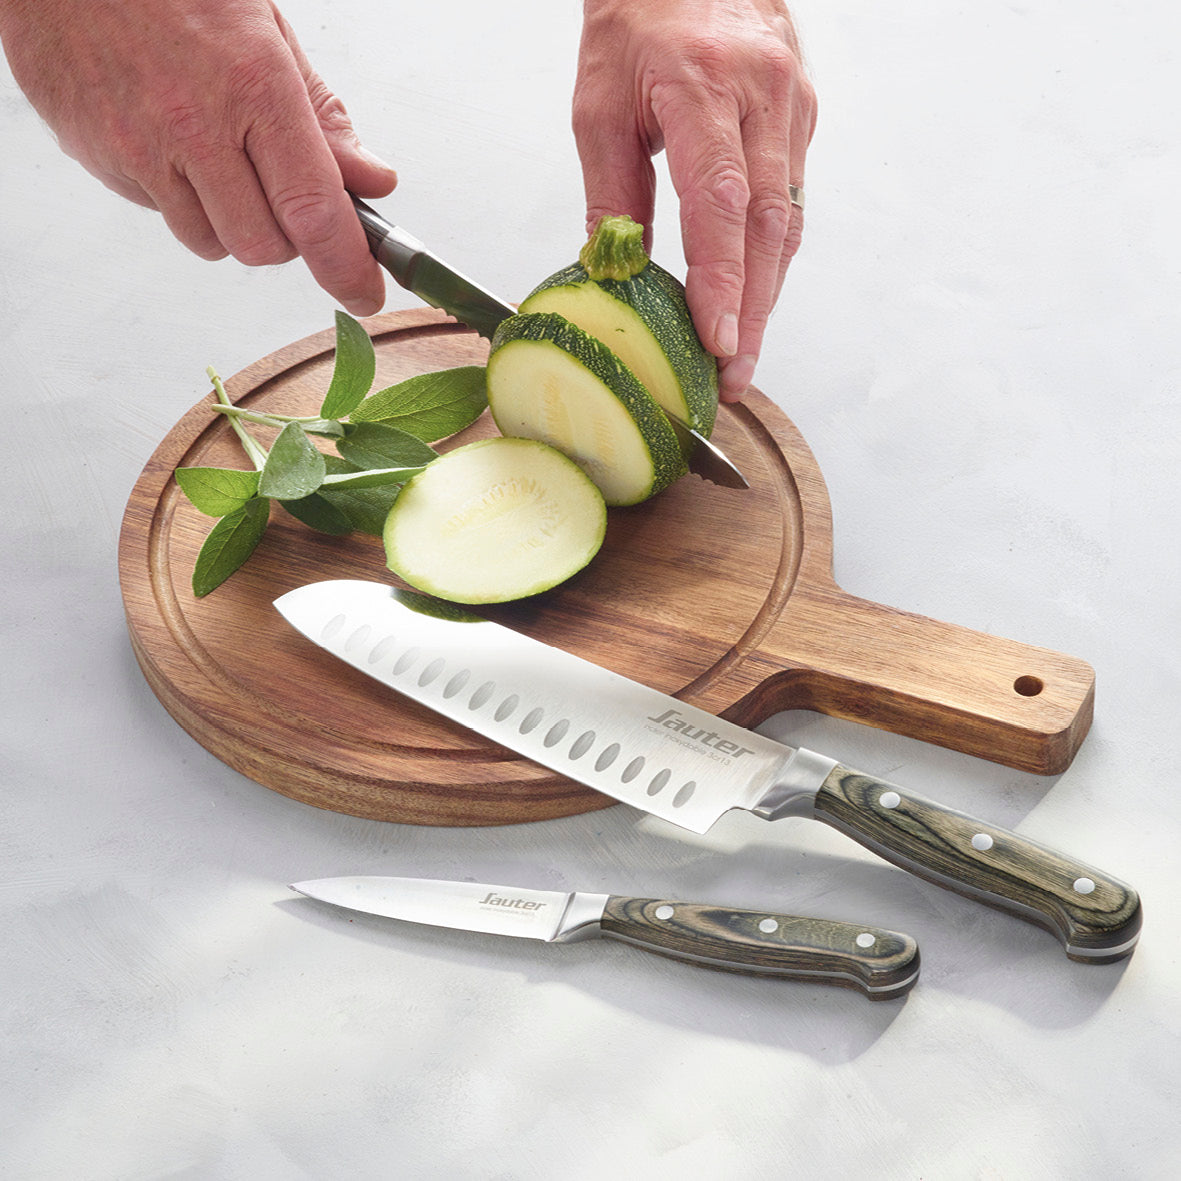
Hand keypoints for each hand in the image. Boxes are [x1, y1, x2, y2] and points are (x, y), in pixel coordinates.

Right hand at [0, 0, 394, 313]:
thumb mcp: (267, 30)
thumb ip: (322, 116)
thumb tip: (372, 182)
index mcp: (255, 85)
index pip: (314, 210)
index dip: (346, 267)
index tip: (365, 295)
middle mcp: (197, 124)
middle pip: (262, 246)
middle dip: (283, 241)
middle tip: (281, 198)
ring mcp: (142, 144)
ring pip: (210, 242)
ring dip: (229, 223)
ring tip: (218, 156)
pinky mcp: (100, 156)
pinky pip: (161, 214)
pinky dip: (180, 199)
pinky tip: (170, 142)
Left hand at [574, 0, 816, 399]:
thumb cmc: (639, 16)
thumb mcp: (600, 105)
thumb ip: (612, 194)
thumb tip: (616, 272)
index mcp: (704, 86)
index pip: (721, 203)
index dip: (721, 281)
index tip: (717, 340)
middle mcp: (763, 96)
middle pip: (768, 227)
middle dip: (751, 312)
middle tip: (734, 375)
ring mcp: (792, 107)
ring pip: (787, 222)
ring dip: (765, 295)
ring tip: (740, 353)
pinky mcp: (801, 119)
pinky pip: (790, 201)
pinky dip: (769, 257)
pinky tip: (751, 295)